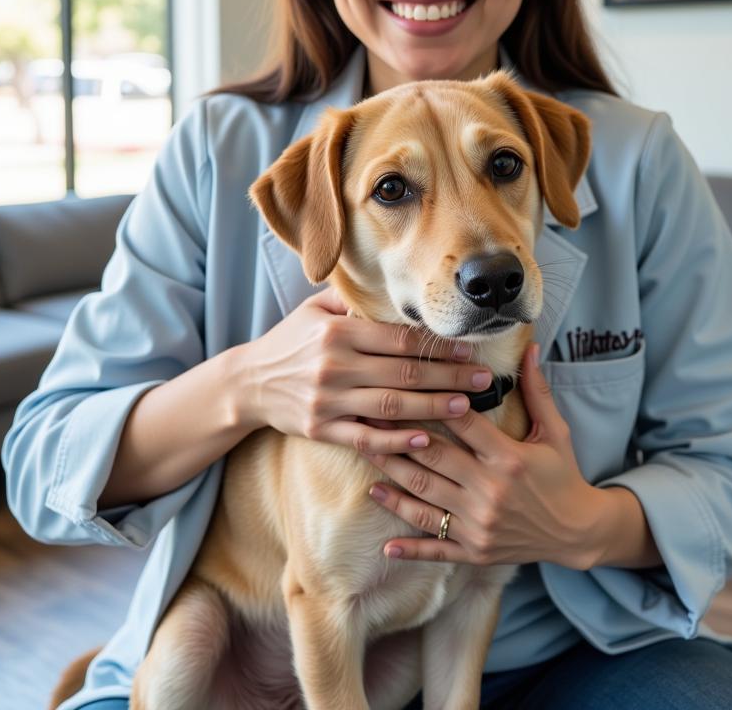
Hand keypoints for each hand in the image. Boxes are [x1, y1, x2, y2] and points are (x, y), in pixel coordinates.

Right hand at [234, 288, 494, 453]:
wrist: (248, 382)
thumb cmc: (290, 341)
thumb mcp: (315, 310)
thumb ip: (353, 301)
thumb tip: (394, 289)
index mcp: (338, 331)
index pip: (399, 339)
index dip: (437, 345)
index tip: (468, 348)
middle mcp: (334, 365)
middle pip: (403, 372)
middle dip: (449, 376)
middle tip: (483, 378)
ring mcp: (328, 400)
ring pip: (391, 405)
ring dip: (433, 406)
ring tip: (466, 406)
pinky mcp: (321, 429)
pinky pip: (365, 437)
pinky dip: (396, 440)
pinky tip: (424, 439)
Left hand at [360, 344, 600, 569]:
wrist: (579, 532)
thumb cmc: (564, 475)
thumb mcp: (556, 431)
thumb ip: (537, 390)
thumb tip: (530, 346)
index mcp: (508, 458)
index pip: (462, 423)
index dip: (433, 401)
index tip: (404, 383)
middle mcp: (490, 491)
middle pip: (433, 457)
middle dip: (397, 435)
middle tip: (369, 413)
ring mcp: (479, 524)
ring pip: (423, 497)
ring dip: (391, 477)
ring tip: (365, 454)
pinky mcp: (474, 551)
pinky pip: (435, 548)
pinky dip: (409, 547)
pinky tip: (385, 542)